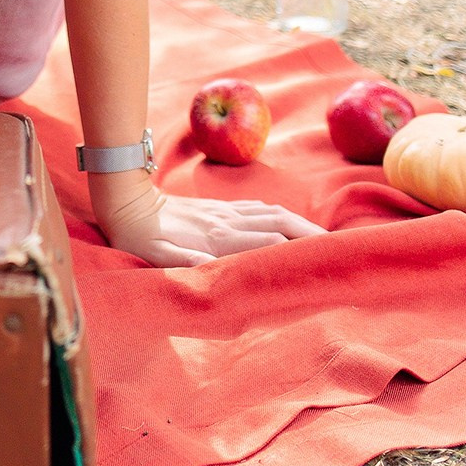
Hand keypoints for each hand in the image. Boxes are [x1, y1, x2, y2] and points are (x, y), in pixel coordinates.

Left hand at [90, 174, 324, 267]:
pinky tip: (287, 221)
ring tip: (323, 239)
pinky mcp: (217, 207)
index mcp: (217, 237)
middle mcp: (226, 221)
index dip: (297, 249)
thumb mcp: (156, 255)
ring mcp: (223, 212)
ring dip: (300, 224)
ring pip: (272, 214)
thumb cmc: (139, 237)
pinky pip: (256, 208)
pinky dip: (279, 215)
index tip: (324, 259)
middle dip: (310, 236)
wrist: (126, 201)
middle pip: (279, 225)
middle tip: (339, 249)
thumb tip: (210, 265)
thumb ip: (184, 260)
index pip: (268, 241)